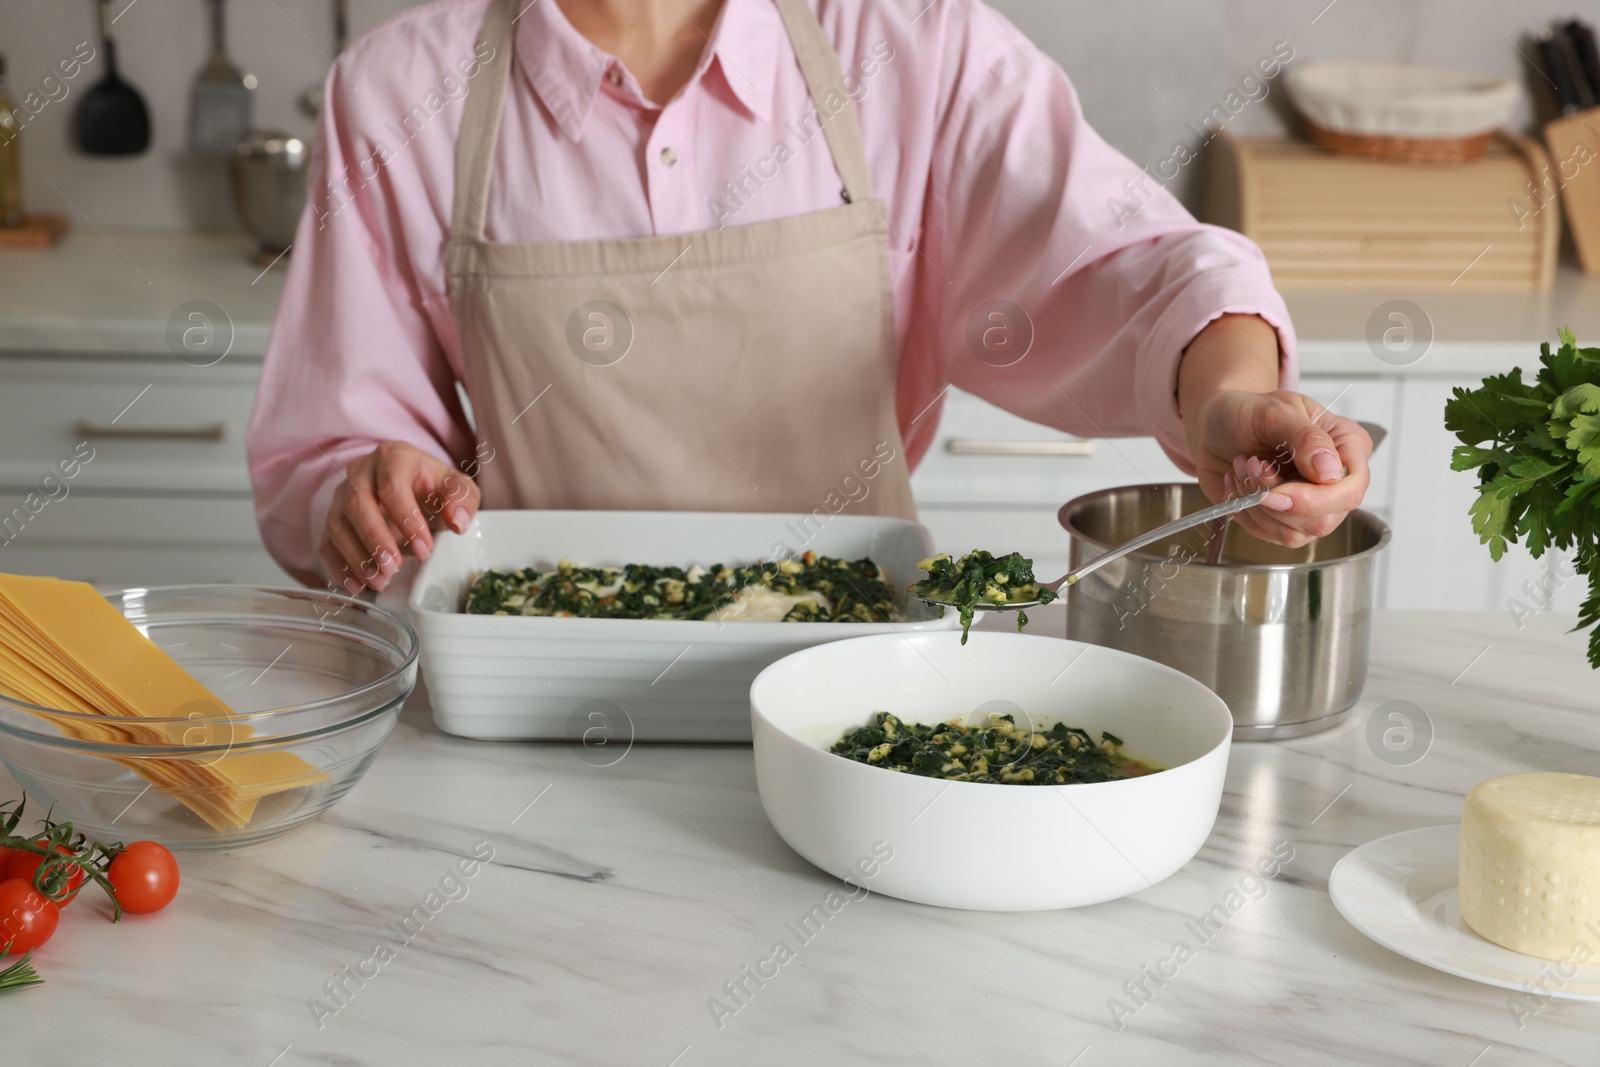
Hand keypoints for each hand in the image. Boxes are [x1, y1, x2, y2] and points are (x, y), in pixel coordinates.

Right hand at [319, 441, 479, 592]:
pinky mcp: (333, 519)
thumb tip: (458, 522)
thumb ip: (463, 500)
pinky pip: (327, 544)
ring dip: (357, 558)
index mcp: (393, 457)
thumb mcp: (457, 488)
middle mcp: (360, 473)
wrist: (411, 488)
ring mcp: (341, 496)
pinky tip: (358, 586)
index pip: (393, 486)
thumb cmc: (432, 488)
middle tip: (394, 568)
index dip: (407, 520)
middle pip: (357, 505)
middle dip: (375, 540)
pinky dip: (340, 568)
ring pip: (338, 526)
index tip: (424, 549)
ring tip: (381, 580)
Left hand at [1185, 390, 1371, 546]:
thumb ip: (1306, 438)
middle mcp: (1335, 481)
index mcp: (1347, 447)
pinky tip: (1237, 481)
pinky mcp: (1283, 520)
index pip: (1350, 490)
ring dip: (1255, 502)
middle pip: (1323, 520)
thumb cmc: (1250, 412)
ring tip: (1242, 466)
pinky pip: (1268, 533)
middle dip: (1276, 498)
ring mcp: (1311, 505)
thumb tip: (1331, 472)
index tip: (1278, 489)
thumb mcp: (1276, 412)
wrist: (1217, 425)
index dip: (1316, 499)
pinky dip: (1244, 509)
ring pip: (1294, 533)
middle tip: (1251, 463)